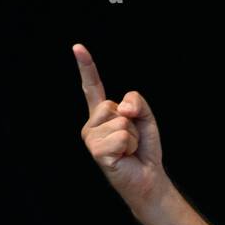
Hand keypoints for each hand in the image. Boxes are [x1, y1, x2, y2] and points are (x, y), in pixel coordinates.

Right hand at [74, 43, 165, 217]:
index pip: (92, 87)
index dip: (86, 67)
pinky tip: (125, 156)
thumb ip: (136, 102)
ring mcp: (91, 138)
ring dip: (132, 136)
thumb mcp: (145, 117)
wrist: (147, 176)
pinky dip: (130, 145)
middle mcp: (91, 125)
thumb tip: (122, 109)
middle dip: (132, 121)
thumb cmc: (144, 149)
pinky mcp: (96, 151)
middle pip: (113, 105)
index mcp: (101, 114)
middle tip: (130, 140)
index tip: (78, 47)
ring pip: (120, 121)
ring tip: (128, 149)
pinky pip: (121, 136)